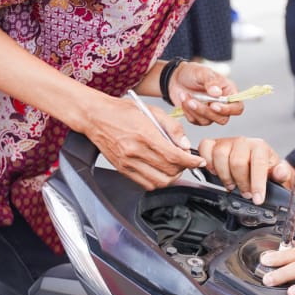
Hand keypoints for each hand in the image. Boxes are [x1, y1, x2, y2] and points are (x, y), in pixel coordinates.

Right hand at [85, 95, 206, 189]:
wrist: (95, 116)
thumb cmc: (122, 111)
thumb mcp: (152, 110)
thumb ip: (172, 128)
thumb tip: (185, 145)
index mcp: (144, 135)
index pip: (174, 156)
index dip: (191, 162)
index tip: (199, 161)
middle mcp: (135, 152)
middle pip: (168, 172)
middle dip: (183, 169)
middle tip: (186, 161)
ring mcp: (127, 163)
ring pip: (158, 182)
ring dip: (171, 177)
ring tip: (174, 167)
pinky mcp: (122, 169)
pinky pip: (145, 184)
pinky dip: (157, 181)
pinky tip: (160, 170)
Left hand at [169, 61, 242, 125]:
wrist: (176, 77)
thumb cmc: (193, 72)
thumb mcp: (203, 72)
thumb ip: (211, 81)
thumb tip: (217, 93)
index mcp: (228, 92)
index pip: (237, 108)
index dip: (228, 110)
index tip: (213, 105)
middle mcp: (222, 104)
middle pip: (223, 119)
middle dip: (207, 112)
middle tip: (193, 101)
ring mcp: (210, 112)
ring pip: (208, 121)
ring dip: (195, 110)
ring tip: (185, 96)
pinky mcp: (199, 116)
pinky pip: (196, 121)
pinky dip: (188, 112)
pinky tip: (184, 100)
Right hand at [197, 137, 292, 203]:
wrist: (256, 164)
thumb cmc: (266, 169)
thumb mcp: (279, 174)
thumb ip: (282, 173)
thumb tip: (280, 171)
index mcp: (260, 147)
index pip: (258, 164)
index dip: (257, 184)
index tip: (257, 199)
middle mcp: (243, 142)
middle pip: (237, 162)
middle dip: (241, 182)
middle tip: (246, 192)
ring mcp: (227, 142)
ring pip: (220, 155)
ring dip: (224, 175)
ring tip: (232, 184)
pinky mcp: (213, 144)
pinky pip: (204, 147)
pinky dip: (206, 161)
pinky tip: (214, 172)